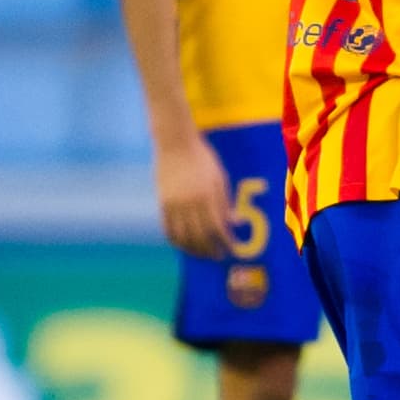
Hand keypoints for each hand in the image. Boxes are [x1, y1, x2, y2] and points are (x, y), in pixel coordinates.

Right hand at [154, 131, 232, 258]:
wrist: (175, 143)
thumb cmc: (203, 159)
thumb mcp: (220, 178)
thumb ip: (226, 203)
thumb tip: (236, 223)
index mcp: (207, 195)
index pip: (217, 227)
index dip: (226, 242)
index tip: (232, 249)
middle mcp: (189, 203)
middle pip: (200, 236)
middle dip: (210, 250)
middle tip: (218, 255)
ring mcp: (174, 204)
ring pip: (183, 237)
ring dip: (194, 250)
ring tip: (202, 253)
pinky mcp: (162, 203)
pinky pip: (168, 229)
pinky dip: (177, 241)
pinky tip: (185, 244)